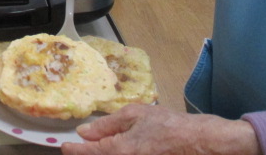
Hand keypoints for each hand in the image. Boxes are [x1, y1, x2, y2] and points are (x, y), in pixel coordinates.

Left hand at [62, 104, 260, 154]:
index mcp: (122, 150)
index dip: (74, 150)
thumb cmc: (169, 124)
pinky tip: (113, 149)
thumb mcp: (135, 115)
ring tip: (96, 147)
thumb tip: (84, 131)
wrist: (201, 142)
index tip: (64, 147)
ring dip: (102, 154)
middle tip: (78, 148)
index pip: (90, 153)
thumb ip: (107, 124)